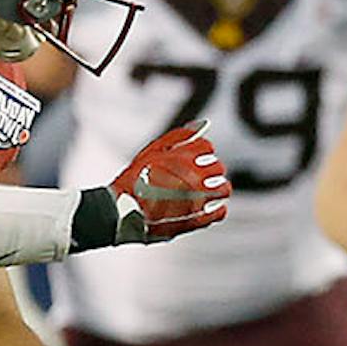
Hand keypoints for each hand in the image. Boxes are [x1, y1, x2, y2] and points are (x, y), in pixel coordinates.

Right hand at [109, 120, 230, 242]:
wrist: (123, 212)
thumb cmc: (134, 182)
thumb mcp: (151, 152)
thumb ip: (176, 137)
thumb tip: (198, 127)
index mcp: (183, 158)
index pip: (207, 147)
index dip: (202, 152)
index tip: (197, 158)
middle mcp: (193, 177)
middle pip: (218, 167)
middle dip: (210, 170)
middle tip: (201, 176)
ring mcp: (197, 199)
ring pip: (223, 189)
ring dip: (217, 189)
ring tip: (206, 191)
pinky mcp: (197, 219)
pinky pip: (219, 212)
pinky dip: (216, 209)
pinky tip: (206, 207)